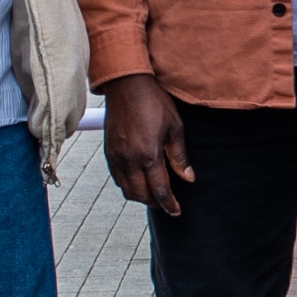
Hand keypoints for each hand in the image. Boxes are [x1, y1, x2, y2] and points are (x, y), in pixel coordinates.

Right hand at [101, 73, 192, 216]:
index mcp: (148, 155)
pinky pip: (117, 179)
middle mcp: (129, 160)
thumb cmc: (153, 102)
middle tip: (167, 203)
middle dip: (155, 203)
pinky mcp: (108, 152)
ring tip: (154, 194)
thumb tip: (188, 178)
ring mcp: (116, 157)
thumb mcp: (175, 128)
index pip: (159, 191)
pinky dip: (128, 186)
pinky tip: (139, 180)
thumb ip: (179, 157)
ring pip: (127, 190)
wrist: (126, 85)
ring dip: (141, 197)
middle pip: (141, 196)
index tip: (176, 211)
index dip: (169, 204)